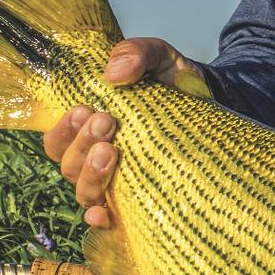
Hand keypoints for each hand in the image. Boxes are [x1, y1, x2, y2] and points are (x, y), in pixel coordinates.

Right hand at [42, 37, 205, 226]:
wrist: (216, 105)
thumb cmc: (176, 83)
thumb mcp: (160, 58)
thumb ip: (137, 53)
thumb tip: (113, 72)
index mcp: (90, 128)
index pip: (57, 141)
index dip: (63, 131)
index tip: (85, 111)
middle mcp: (97, 159)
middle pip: (68, 166)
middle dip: (82, 145)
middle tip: (107, 122)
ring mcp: (118, 184)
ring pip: (85, 193)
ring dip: (91, 176)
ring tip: (112, 153)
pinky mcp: (140, 201)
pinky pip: (111, 221)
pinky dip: (101, 220)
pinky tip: (104, 215)